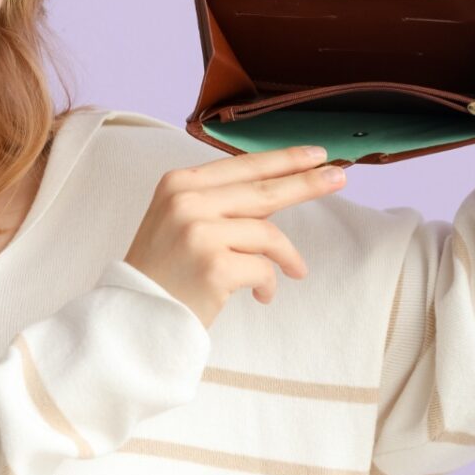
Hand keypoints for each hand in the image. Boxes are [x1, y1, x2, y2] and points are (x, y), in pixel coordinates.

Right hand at [123, 145, 346, 329]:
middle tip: (339, 177)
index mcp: (179, 183)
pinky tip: (262, 295)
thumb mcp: (180, 220)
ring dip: (287, 256)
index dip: (282, 159)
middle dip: (306, 183)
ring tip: (295, 271)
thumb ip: (219, 201)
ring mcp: (199, 232)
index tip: (315, 155)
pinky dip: (269, 284)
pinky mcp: (214, 266)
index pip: (242, 165)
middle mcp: (187, 201)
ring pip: (267, 233)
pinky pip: (264, 268)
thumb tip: (278, 189)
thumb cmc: (163, 271)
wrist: (135, 319)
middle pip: (263, 189)